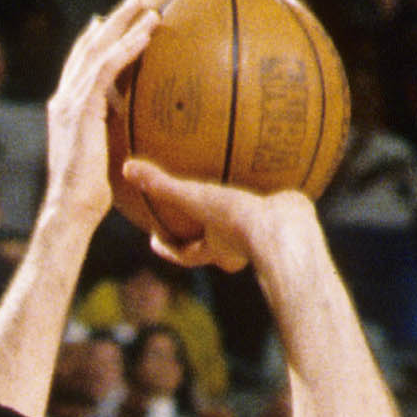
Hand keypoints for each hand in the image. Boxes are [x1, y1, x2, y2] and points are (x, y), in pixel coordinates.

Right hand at [37, 0, 161, 239]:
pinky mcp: (82, 108)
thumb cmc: (89, 197)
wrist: (71, 208)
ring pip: (98, 51)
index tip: (107, 23)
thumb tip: (133, 135)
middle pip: (87, 48)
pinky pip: (107, 69)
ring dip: (125, 27)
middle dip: (112, 22)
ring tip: (147, 10)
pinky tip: (145, 37)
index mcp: (65, 110)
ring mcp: (70, 102)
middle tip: (134, 1)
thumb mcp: (102, 159)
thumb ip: (111, 139)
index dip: (92, 41)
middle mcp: (64, 99)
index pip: (78, 66)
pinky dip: (126, 49)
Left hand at [120, 161, 292, 275]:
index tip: (155, 240)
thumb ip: (162, 185)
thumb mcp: (195, 199)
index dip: (169, 248)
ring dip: (244, 211)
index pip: (186, 254)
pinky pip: (277, 202)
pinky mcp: (288, 220)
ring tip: (241, 185)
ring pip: (249, 228)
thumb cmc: (238, 219)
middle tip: (198, 219)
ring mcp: (265, 236)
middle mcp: (240, 249)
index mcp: (217, 249)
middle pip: (219, 248)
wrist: (288, 228)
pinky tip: (276, 161)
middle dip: (208, 236)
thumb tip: (127, 168)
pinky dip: (275, 185)